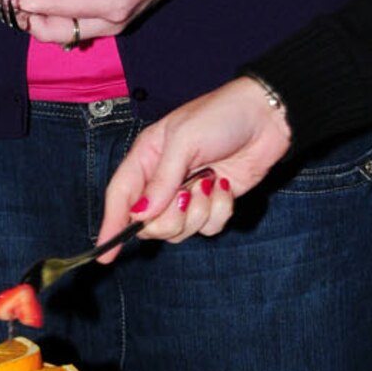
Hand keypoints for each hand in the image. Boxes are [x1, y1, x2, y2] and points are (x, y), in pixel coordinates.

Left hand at [15, 0, 193, 43]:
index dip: (39, 1)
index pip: (70, 7)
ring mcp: (102, 20)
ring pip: (55, 29)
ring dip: (30, 16)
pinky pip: (62, 19)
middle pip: (55, 30)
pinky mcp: (97, 14)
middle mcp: (109, 19)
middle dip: (27, 16)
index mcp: (120, 2)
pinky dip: (42, 9)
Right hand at [95, 75, 293, 252]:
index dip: (111, 226)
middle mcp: (163, 180)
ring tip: (210, 183)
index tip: (105, 254)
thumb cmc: (220, 116)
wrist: (266, 116)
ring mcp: (188, 194)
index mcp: (146, 158)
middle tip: (186, 195)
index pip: (120, 197)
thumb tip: (139, 216)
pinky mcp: (213, 203)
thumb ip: (161, 181)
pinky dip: (218, 211)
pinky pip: (207, 227)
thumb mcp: (184, 142)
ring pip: (179, 230)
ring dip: (197, 213)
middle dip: (169, 219)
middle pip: (150, 224)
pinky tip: (223, 186)